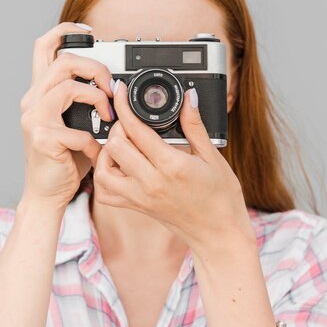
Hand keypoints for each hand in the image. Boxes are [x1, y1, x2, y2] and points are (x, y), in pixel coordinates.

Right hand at [19, 22, 113, 208]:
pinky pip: (78, 129)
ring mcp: (33, 118)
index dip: (65, 31)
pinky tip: (95, 152)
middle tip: (110, 88)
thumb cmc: (64, 158)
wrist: (47, 193)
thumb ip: (83, 99)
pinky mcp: (42, 138)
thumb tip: (112, 84)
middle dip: (95, 69)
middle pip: (63, 61)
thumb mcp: (73, 121)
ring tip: (108, 118)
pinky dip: (94, 142)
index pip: (44, 47)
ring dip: (97, 99)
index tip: (89, 33)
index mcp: (40, 92)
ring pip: (68, 86)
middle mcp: (32, 100)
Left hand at [93, 80, 253, 252]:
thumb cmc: (222, 198)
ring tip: (122, 144)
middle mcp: (151, 183)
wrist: (219, 234)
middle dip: (117, 127)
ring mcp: (141, 197)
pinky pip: (107, 194)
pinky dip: (105, 177)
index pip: (137, 130)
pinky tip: (118, 166)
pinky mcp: (137, 207)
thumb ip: (195, 126)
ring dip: (106, 153)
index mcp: (172, 166)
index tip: (120, 91)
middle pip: (115, 147)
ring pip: (104, 171)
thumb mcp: (212, 157)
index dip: (125, 106)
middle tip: (129, 120)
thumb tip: (189, 98)